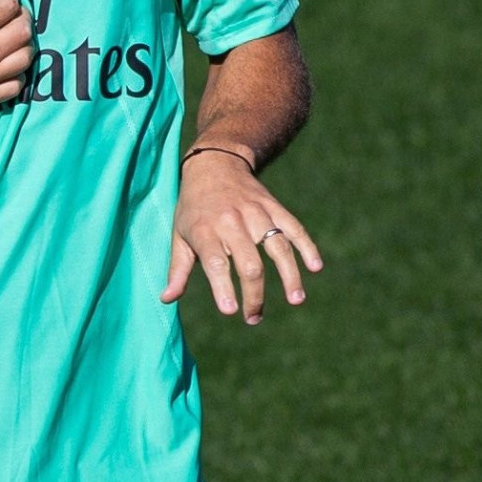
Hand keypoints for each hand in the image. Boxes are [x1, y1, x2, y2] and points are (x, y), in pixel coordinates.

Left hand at [161, 146, 321, 322]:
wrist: (214, 164)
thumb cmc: (192, 208)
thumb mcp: (179, 235)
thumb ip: (177, 269)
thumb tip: (166, 299)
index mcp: (205, 231)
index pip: (216, 264)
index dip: (223, 288)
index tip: (230, 311)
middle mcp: (232, 222)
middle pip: (250, 263)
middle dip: (254, 294)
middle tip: (254, 317)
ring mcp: (257, 213)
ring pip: (277, 248)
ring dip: (290, 275)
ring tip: (296, 300)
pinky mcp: (275, 207)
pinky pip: (294, 228)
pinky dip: (307, 247)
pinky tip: (315, 267)